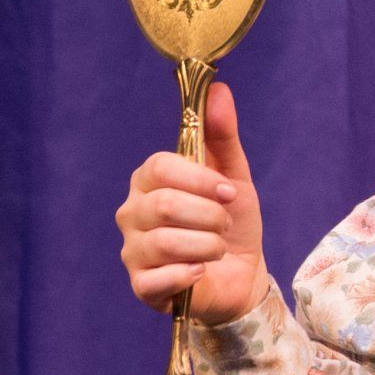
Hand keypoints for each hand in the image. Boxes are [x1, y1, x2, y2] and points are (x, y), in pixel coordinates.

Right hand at [116, 81, 268, 324]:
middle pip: (165, 205)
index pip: (161, 167)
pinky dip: (189, 274)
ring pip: (165, 241)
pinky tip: (202, 272)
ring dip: (207, 246)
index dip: (200, 180)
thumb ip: (222, 135)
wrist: (242, 275)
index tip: (229, 192)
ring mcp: (132, 249)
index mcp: (149, 179)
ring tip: (217, 249)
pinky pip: (157, 278)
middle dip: (210, 216)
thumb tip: (219, 88)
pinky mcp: (141, 286)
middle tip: (225, 224)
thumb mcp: (233, 176)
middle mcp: (132, 211)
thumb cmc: (232, 222)